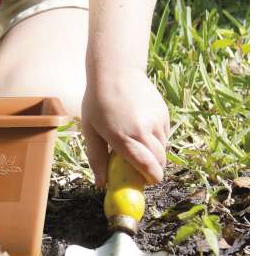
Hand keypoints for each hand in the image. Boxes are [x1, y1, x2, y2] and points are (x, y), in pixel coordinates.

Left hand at [80, 69, 169, 188]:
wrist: (116, 70)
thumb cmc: (98, 101)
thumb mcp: (90, 130)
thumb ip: (97, 159)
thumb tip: (102, 185)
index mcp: (122, 136)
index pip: (146, 166)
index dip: (149, 179)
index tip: (145, 183)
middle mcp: (143, 130)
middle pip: (159, 162)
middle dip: (153, 170)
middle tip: (140, 169)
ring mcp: (156, 121)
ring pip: (163, 149)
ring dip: (154, 154)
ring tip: (137, 143)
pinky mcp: (164, 113)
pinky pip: (165, 135)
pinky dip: (157, 139)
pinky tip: (141, 128)